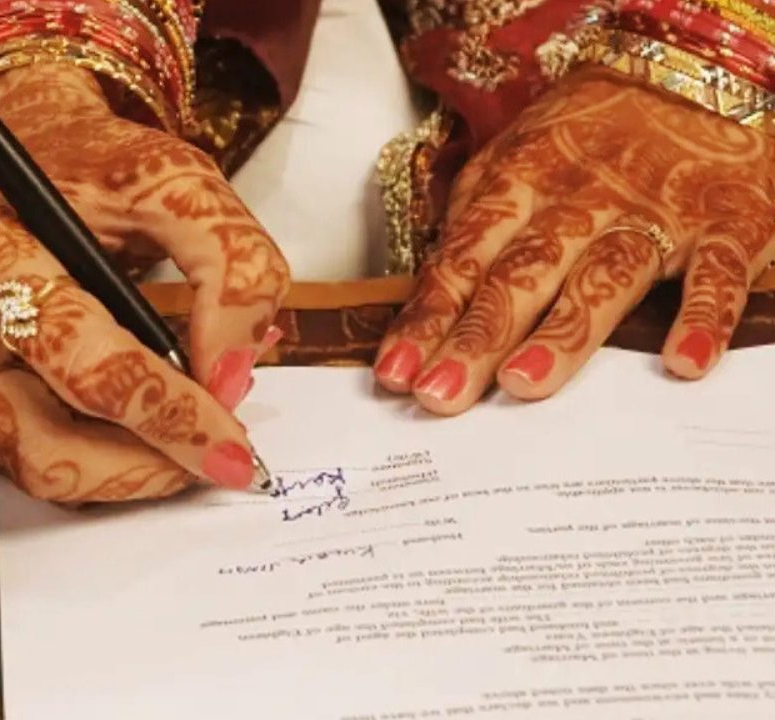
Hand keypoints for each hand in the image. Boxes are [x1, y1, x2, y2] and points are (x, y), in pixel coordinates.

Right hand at [0, 64, 288, 502]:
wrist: (17, 153)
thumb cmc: (91, 170)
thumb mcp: (178, 182)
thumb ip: (231, 262)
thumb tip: (232, 375)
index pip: (77, 355)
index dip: (163, 410)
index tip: (229, 445)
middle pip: (39, 435)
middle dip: (140, 464)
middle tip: (207, 461)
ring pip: (25, 463)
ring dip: (116, 475)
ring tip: (176, 450)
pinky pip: (12, 457)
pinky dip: (84, 461)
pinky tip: (128, 430)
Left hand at [374, 66, 774, 414]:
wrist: (686, 74)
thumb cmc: (582, 135)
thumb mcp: (511, 160)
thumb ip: (471, 225)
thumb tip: (423, 297)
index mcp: (517, 186)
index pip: (461, 262)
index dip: (427, 319)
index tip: (394, 373)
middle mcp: (578, 203)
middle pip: (519, 277)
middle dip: (477, 337)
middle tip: (440, 395)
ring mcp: (652, 214)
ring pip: (602, 277)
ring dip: (563, 333)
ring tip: (524, 384)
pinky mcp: (724, 224)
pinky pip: (715, 274)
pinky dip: (703, 316)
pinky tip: (682, 361)